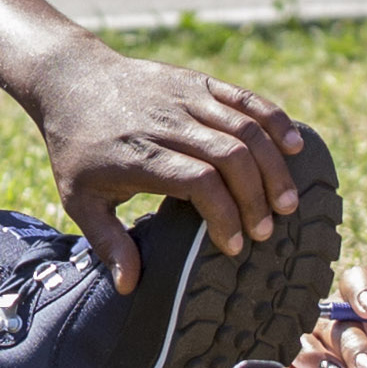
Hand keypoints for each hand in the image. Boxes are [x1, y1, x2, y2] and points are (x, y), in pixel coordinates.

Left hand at [18, 49, 302, 290]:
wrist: (72, 79)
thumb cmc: (77, 148)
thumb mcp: (79, 198)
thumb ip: (107, 243)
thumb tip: (129, 288)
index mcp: (140, 155)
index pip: (198, 182)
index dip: (224, 215)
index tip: (234, 245)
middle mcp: (168, 123)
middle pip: (231, 156)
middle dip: (256, 198)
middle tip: (267, 231)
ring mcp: (186, 97)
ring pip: (246, 128)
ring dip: (273, 167)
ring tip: (288, 203)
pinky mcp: (199, 81)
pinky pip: (246, 99)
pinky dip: (275, 120)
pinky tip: (294, 147)